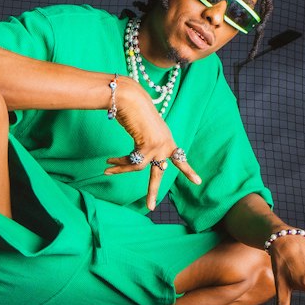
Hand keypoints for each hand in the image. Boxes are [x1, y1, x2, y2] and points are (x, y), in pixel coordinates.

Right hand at [104, 78, 201, 207]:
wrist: (131, 98)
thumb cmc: (135, 109)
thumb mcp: (144, 130)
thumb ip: (146, 144)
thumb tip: (141, 162)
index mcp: (167, 139)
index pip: (179, 158)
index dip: (187, 170)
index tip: (197, 181)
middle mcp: (166, 144)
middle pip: (160, 172)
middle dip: (153, 191)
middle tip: (151, 207)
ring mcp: (158, 146)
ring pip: (138, 168)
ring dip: (121, 169)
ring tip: (107, 170)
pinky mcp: (148, 146)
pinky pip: (131, 162)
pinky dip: (119, 163)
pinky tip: (109, 161)